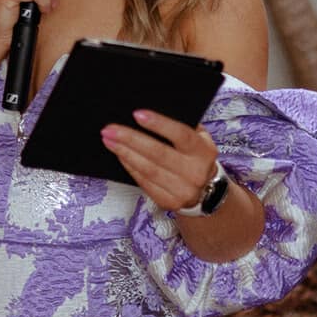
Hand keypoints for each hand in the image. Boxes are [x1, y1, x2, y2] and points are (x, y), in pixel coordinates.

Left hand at [101, 109, 220, 212]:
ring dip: (125, 153)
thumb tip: (146, 114)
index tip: (137, 114)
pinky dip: (130, 167)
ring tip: (109, 140)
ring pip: (148, 170)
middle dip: (131, 139)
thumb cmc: (195, 155)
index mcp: (204, 152)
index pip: (181, 135)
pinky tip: (120, 156)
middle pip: (159, 154)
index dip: (159, 124)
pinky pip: (144, 182)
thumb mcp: (198, 137)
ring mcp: (183, 190)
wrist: (206, 190)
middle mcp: (195, 172)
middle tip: (110, 129)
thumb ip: (181, 125)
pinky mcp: (169, 202)